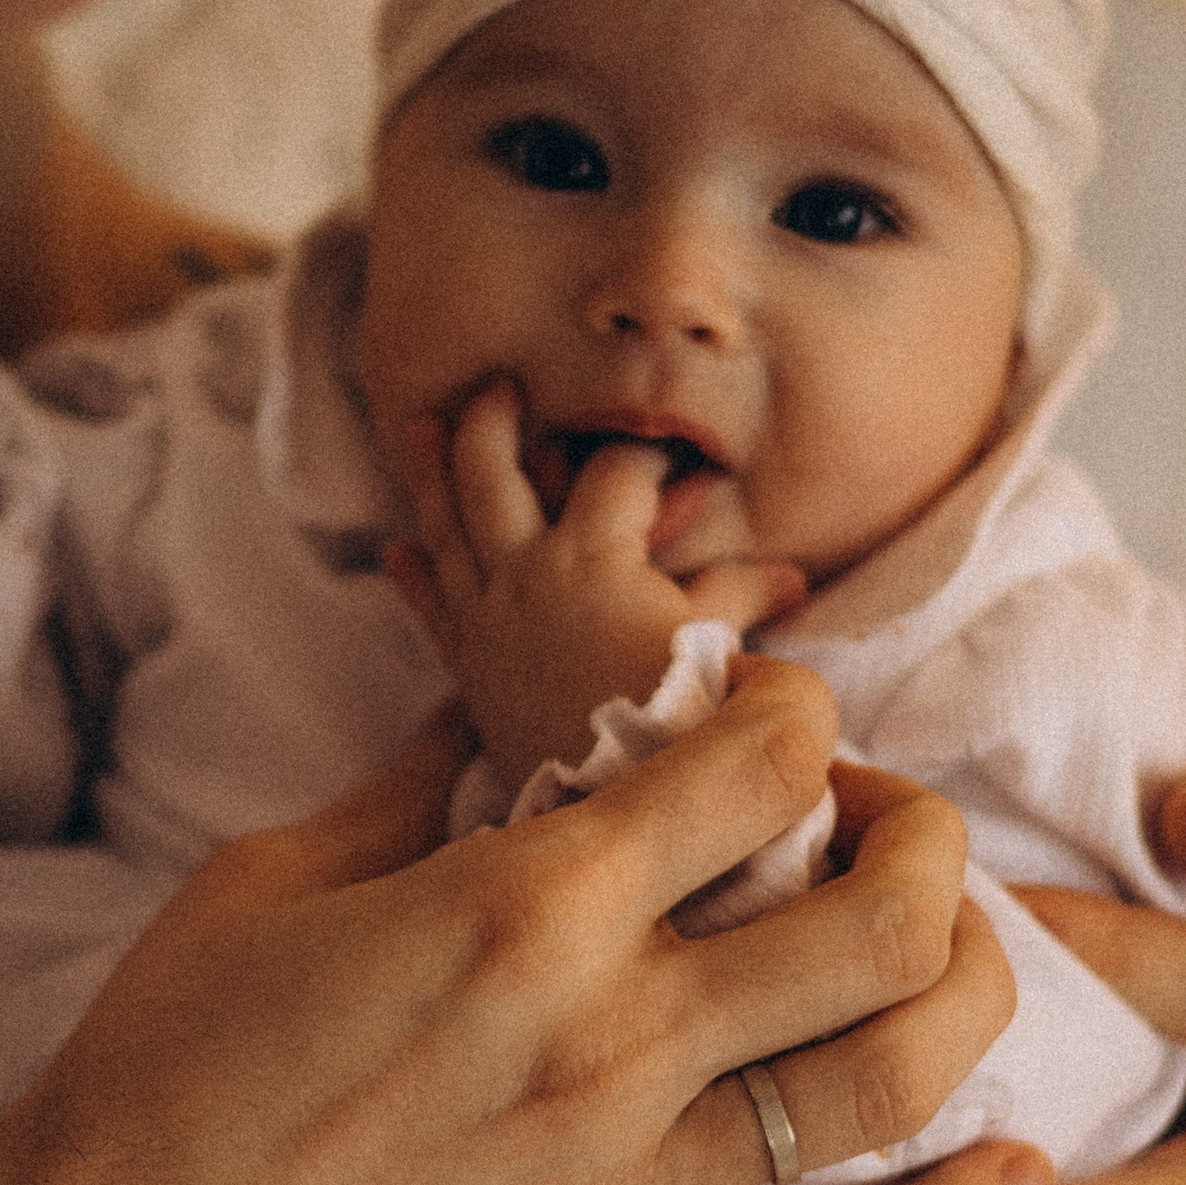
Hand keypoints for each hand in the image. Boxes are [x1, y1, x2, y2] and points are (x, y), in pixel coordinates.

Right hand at [0, 673, 1044, 1184]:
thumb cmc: (160, 1077)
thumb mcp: (271, 879)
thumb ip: (418, 786)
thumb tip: (499, 706)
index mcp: (523, 908)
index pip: (761, 764)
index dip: (796, 712)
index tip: (771, 716)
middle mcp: (614, 1040)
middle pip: (887, 915)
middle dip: (920, 837)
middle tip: (872, 828)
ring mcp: (638, 1182)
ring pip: (903, 1074)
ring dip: (964, 993)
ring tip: (934, 955)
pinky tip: (1015, 1168)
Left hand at [386, 383, 804, 798]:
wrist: (613, 799)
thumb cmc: (674, 718)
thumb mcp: (716, 646)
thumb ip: (741, 596)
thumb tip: (788, 576)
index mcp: (590, 555)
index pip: (614, 472)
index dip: (646, 453)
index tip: (668, 453)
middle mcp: (523, 573)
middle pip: (491, 472)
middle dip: (494, 420)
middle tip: (496, 385)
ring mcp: (486, 616)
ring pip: (447, 525)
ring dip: (432, 471)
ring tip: (418, 425)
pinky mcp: (469, 664)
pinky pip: (431, 607)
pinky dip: (414, 575)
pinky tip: (397, 551)